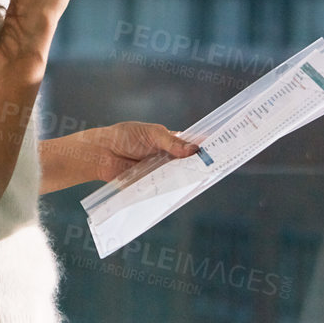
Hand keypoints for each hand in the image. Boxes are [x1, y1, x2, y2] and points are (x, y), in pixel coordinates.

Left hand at [47, 122, 199, 187]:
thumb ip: (172, 143)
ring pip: (179, 176)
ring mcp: (161, 172)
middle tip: (214, 165)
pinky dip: (173, 188)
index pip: (193, 144)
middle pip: (189, 162)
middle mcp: (168, 157)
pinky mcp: (152, 185)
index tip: (221, 147)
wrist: (102, 153)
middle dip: (200, 164)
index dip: (206, 146)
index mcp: (170, 141)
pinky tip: (182, 187)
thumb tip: (195, 150)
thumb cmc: (125, 137)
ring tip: (200, 176)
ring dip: (188, 176)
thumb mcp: (152, 134)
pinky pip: (165, 188)